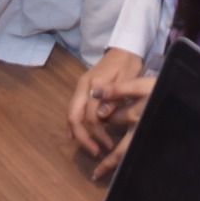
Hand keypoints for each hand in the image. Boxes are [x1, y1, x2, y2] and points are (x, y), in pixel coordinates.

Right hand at [69, 48, 153, 177]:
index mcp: (94, 84)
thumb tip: (100, 117)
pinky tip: (77, 135)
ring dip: (78, 132)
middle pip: (74, 116)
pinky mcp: (82, 89)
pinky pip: (74, 109)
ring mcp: (80, 87)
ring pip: (71, 113)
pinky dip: (75, 123)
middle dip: (82, 136)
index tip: (109, 146)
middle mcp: (83, 86)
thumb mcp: (127, 80)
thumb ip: (114, 98)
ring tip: (89, 147)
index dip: (98, 132)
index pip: (90, 115)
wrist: (124, 48)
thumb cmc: (128, 64)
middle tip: (95, 151)